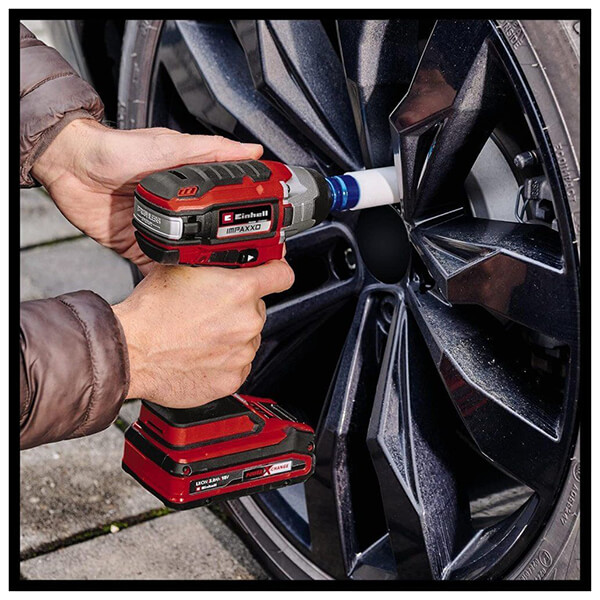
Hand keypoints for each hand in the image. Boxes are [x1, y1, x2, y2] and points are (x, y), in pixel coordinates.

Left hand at [31, 119, 262, 272]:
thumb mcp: (169, 146)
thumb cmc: (115, 150)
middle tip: (246, 264)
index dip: (245, 217)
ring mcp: (160, 229)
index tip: (264, 229)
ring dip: (201, 267)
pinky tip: (182, 287)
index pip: (226, 203)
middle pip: (210, 234)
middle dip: (227, 250)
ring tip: (220, 280)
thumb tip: (249, 152)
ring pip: (188, 254)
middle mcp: (178, 209)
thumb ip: (209, 151)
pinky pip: (159, 266)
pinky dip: (169, 278)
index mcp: (190, 186)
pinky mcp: (140, 245)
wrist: (71, 168)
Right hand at [111, 260, 293, 407]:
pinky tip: (201, 353)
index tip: (273, 273)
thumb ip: (214, 262)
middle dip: (239, 306)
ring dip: (231, 334)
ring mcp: (242, 353)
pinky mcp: (233, 378)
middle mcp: (247, 322)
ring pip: (247, 336)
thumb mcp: (182, 267)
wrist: (130, 352)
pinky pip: (238, 363)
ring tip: (200, 333)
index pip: (282, 275)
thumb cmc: (150, 313)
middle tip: (210, 309)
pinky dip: (225, 358)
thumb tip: (229, 256)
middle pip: (257, 308)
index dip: (276, 271)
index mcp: (240, 290)